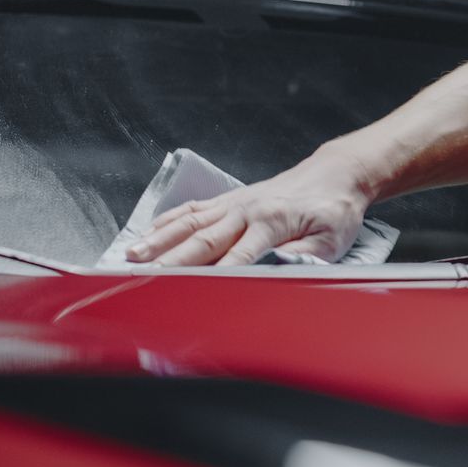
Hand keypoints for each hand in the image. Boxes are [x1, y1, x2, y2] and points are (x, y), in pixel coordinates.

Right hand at [126, 159, 367, 266]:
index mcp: (272, 221)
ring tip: (132, 254)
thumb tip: (272, 272)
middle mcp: (247, 209)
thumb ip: (301, 257)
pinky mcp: (231, 199)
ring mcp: (236, 202)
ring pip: (190, 221)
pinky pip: (193, 209)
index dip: (213, 275)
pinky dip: (168, 220)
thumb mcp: (330, 240)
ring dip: (159, 238)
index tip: (190, 292)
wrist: (335, 174)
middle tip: (143, 275)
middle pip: (203, 239)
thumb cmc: (334, 209)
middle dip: (172, 259)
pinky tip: (148, 232)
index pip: (237, 255)